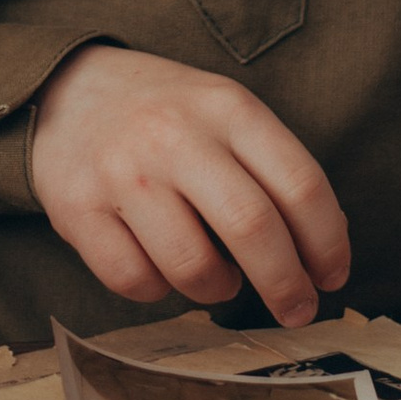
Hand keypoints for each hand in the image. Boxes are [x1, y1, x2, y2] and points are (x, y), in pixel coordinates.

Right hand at [29, 45, 350, 324]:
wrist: (69, 89)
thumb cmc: (167, 115)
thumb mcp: (226, 112)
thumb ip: (272, 168)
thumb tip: (322, 249)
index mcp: (227, 107)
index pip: (300, 183)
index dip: (327, 243)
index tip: (331, 277)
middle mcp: (174, 135)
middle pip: (252, 227)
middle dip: (286, 284)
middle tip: (296, 310)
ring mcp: (122, 173)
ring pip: (192, 267)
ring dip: (218, 289)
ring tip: (218, 278)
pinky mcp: (77, 209)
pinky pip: (134, 281)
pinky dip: (159, 289)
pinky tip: (162, 267)